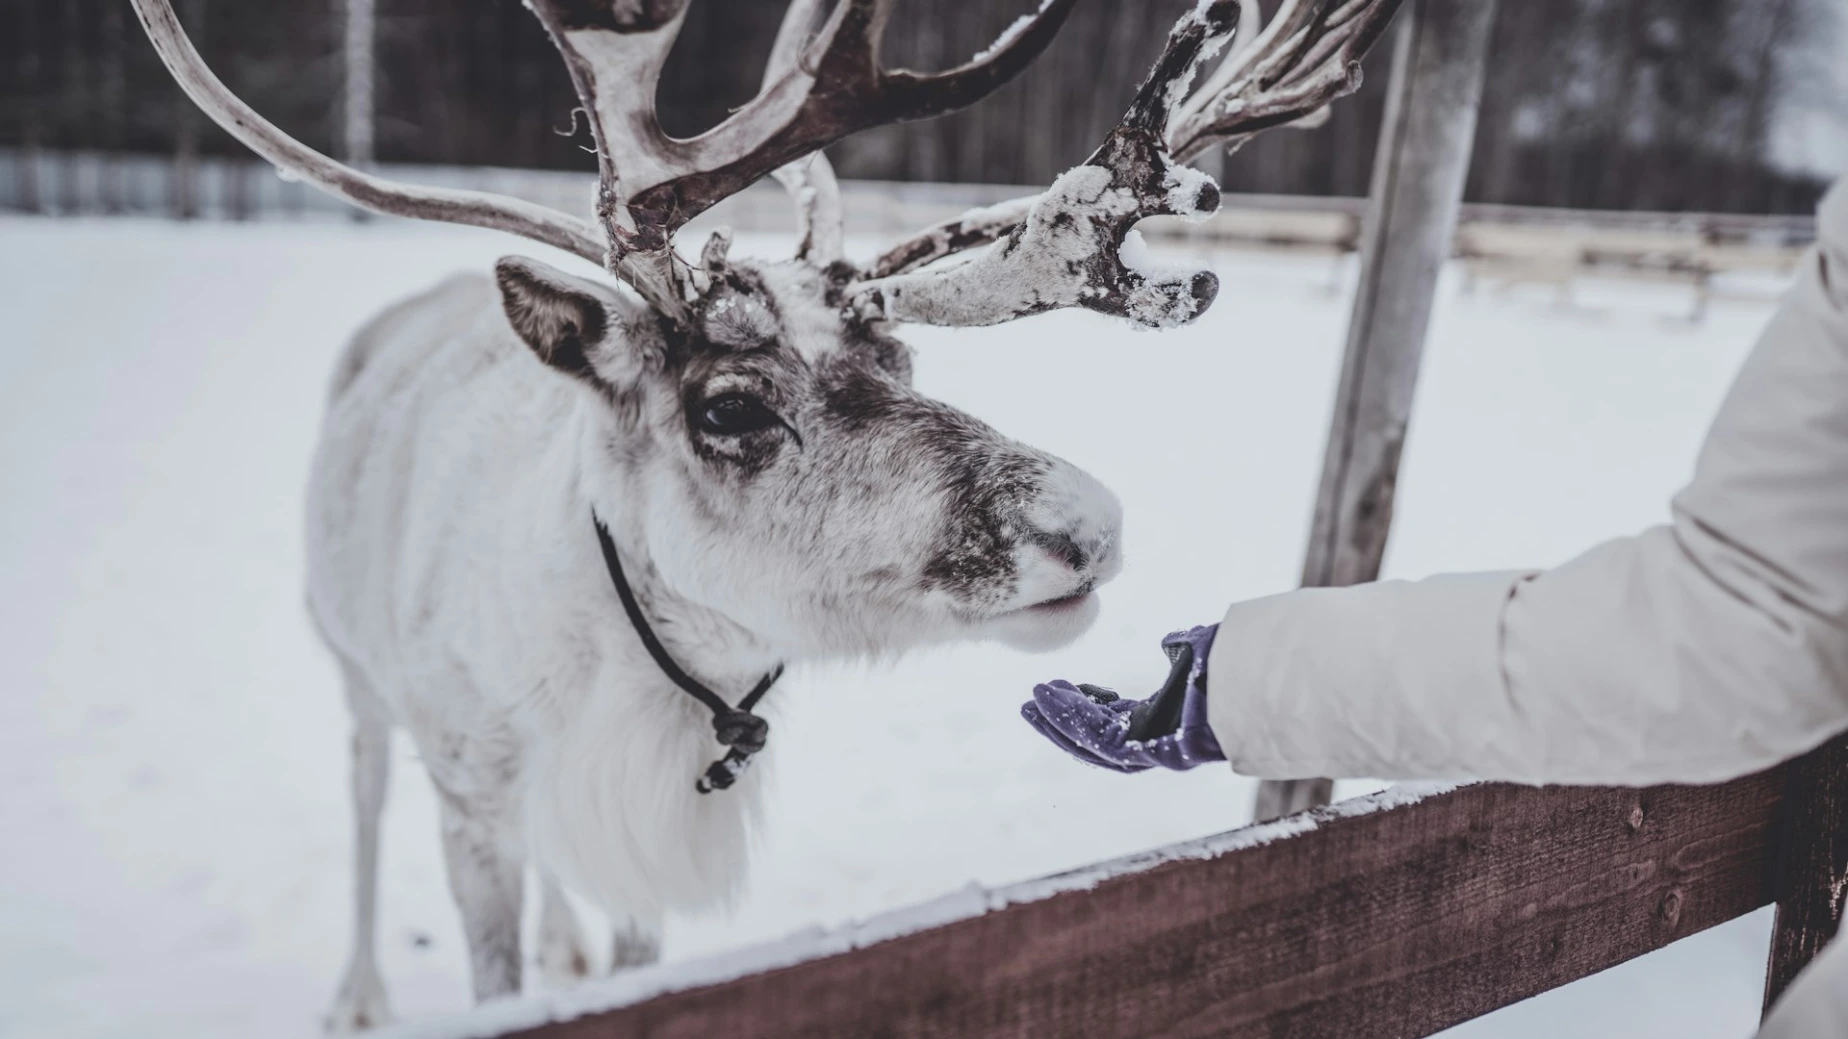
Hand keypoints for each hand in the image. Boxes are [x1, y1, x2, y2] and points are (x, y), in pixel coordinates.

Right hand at [1021, 625, 1221, 771]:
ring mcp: (1149, 752)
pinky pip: (1096, 738)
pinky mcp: (1144, 752)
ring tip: (1029, 702)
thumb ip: (1178, 651)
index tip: (1060, 687)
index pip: (1112, 721)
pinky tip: (1046, 696)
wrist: (1251, 683)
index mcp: (1162, 722)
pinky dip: (1069, 717)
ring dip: (1056, 722)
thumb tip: (1171, 643)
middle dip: (1059, 723)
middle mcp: (1152, 743)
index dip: (1083, 706)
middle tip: (1028, 704)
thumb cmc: (1230, 670)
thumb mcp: (1194, 654)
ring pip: (1090, 743)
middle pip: (1093, 740)